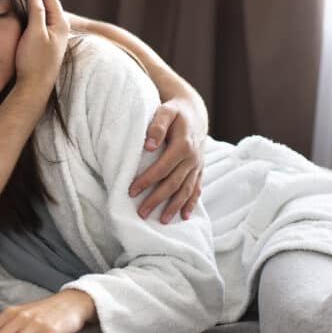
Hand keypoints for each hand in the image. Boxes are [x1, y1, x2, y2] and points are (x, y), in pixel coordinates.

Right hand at [13, 0, 69, 93]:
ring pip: (46, 9)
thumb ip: (36, 11)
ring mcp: (55, 34)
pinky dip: (36, 8)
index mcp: (59, 22)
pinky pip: (43, 18)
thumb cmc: (34, 61)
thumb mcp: (34, 33)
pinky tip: (29, 7)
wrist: (35, 86)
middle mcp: (60, 27)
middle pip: (49, 0)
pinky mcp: (49, 41)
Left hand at [128, 94, 206, 222]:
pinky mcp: (199, 169)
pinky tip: (185, 216)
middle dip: (157, 199)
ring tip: (162, 221)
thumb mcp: (165, 111)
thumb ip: (157, 126)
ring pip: (186, 190)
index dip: (147, 180)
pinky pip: (196, 189)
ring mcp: (197, 165)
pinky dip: (191, 203)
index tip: (132, 191)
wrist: (195, 112)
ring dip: (174, 206)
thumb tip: (148, 145)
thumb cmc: (175, 112)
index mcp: (183, 145)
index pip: (162, 167)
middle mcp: (192, 158)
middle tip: (141, 213)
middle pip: (173, 183)